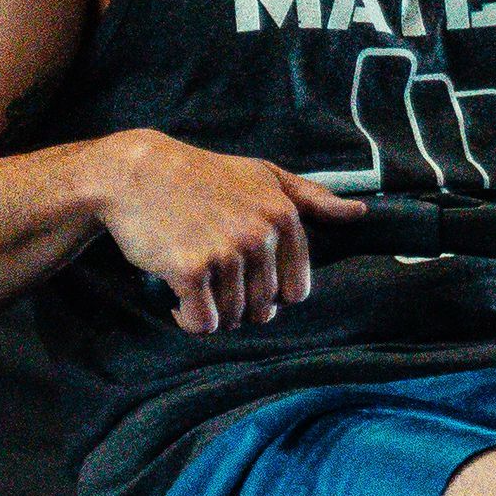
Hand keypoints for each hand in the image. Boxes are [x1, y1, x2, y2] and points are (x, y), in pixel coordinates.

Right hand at [97, 130, 364, 334]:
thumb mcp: (263, 175)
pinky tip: (176, 297)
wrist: (137, 173)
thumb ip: (312, 198)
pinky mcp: (191, 269)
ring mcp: (226, 253)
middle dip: (239, 304)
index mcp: (284, 217)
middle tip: (212, 280)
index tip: (244, 277)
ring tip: (193, 283)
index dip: (270, 294)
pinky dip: (188, 320)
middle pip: (265, 310)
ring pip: (233, 318)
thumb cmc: (202, 176)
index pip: (296, 291)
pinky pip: (203, 322)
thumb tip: (358, 213)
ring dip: (212, 312)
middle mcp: (260, 235)